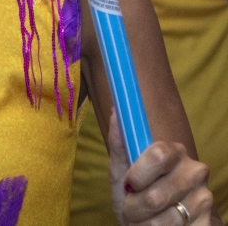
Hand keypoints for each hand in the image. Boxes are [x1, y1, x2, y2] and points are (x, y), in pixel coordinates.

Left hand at [108, 111, 218, 225]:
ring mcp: (205, 198)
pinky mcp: (209, 222)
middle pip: (155, 196)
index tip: (128, 184)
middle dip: (134, 208)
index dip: (137, 175)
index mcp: (173, 152)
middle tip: (131, 208)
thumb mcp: (120, 169)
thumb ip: (119, 143)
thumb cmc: (135, 193)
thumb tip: (116, 111)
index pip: (158, 156)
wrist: (153, 221)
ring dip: (144, 225)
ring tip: (143, 219)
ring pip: (165, 220)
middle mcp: (195, 171)